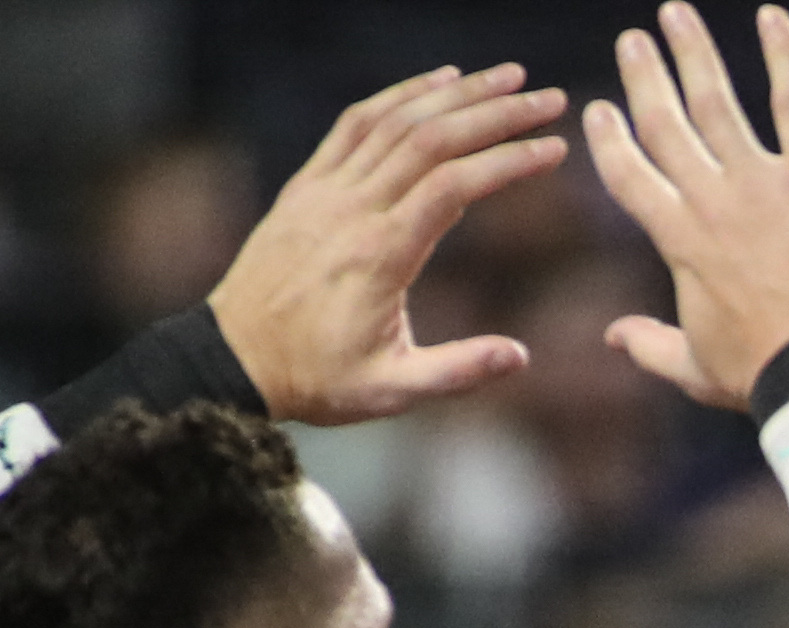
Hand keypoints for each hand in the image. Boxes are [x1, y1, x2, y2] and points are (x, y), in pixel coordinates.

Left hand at [207, 66, 572, 424]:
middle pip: (433, 139)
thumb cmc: (316, 378)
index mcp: (381, 256)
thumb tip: (521, 356)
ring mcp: (326, 191)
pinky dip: (399, 96)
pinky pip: (356, 124)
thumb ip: (457, 370)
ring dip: (457, 93)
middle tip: (550, 99)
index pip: (454, 187)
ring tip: (508, 76)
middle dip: (498, 114)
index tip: (556, 150)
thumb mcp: (391, 390)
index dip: (509, 162)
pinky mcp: (308, 185)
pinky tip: (437, 82)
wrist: (233, 359)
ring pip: (397, 121)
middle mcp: (353, 210)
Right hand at [585, 3, 788, 410]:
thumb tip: (612, 336)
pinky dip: (783, 54)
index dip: (609, 139)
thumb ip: (650, 346)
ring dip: (693, 50)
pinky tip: (771, 14)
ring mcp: (760, 181)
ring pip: (715, 100)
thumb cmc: (760, 372)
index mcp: (677, 238)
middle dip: (644, 76)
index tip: (600, 111)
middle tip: (633, 40)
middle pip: (664, 122)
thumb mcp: (693, 366)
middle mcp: (710, 199)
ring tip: (675, 13)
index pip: (627, 173)